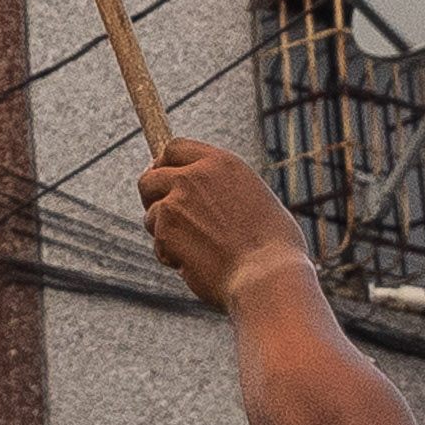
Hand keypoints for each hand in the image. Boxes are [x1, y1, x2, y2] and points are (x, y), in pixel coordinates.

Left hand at [139, 138, 313, 312]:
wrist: (267, 276)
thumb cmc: (274, 247)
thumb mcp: (256, 198)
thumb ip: (225, 189)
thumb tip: (208, 197)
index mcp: (221, 163)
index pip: (174, 148)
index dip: (165, 165)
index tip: (165, 180)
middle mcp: (194, 176)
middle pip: (150, 178)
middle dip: (153, 197)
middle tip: (165, 217)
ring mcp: (176, 203)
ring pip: (151, 215)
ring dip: (164, 232)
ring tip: (196, 250)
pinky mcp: (166, 232)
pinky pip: (157, 243)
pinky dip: (170, 256)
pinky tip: (197, 264)